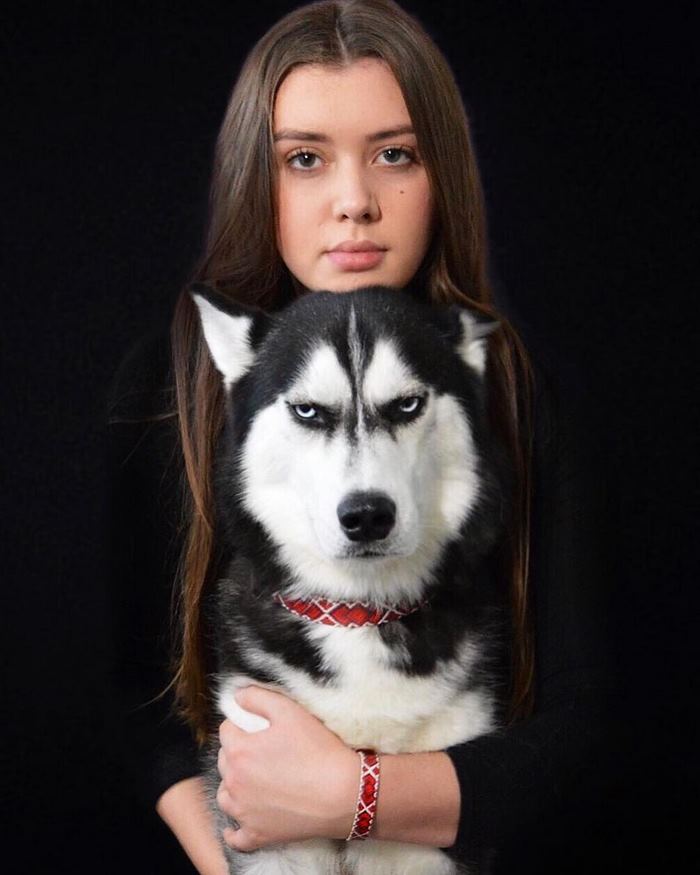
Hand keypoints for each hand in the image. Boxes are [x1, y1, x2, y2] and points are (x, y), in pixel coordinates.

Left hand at [216, 686, 358, 851]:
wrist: (343, 793)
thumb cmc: (318, 749)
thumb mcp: (289, 710)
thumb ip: (258, 698)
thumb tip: (237, 697)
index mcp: (239, 751)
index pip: (227, 730)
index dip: (243, 725)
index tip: (260, 729)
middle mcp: (234, 783)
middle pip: (225, 761)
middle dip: (238, 753)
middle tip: (264, 751)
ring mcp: (244, 813)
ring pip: (225, 795)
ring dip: (234, 785)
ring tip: (256, 780)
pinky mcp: (257, 835)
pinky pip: (235, 836)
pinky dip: (235, 828)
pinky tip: (241, 821)